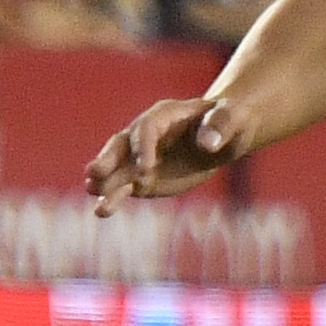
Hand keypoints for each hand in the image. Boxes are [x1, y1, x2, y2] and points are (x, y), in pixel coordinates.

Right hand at [85, 98, 246, 208]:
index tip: (146, 170)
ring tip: (93, 193)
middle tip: (95, 173)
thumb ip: (220, 126)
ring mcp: (141, 156)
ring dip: (105, 182)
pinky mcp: (144, 177)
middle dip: (109, 159)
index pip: (147, 129)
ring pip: (118, 169)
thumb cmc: (230, 120)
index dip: (144, 149)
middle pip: (121, 145)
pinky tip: (101, 210)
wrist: (225, 133)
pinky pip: (126, 186)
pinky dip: (114, 197)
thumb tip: (208, 144)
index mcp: (164, 114)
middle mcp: (145, 134)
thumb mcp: (231, 117)